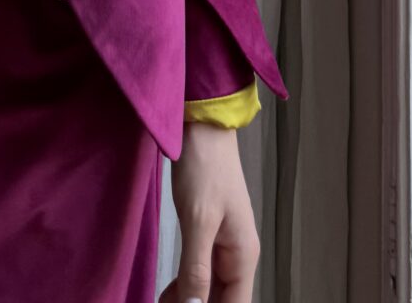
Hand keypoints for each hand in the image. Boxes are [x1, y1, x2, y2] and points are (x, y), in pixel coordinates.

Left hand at [159, 119, 259, 302]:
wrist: (202, 126)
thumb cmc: (205, 167)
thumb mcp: (198, 220)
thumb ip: (197, 268)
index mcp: (242, 255)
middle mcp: (237, 255)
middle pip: (222, 298)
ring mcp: (222, 244)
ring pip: (209, 288)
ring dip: (189, 299)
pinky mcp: (207, 233)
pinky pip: (199, 270)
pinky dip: (185, 284)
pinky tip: (168, 293)